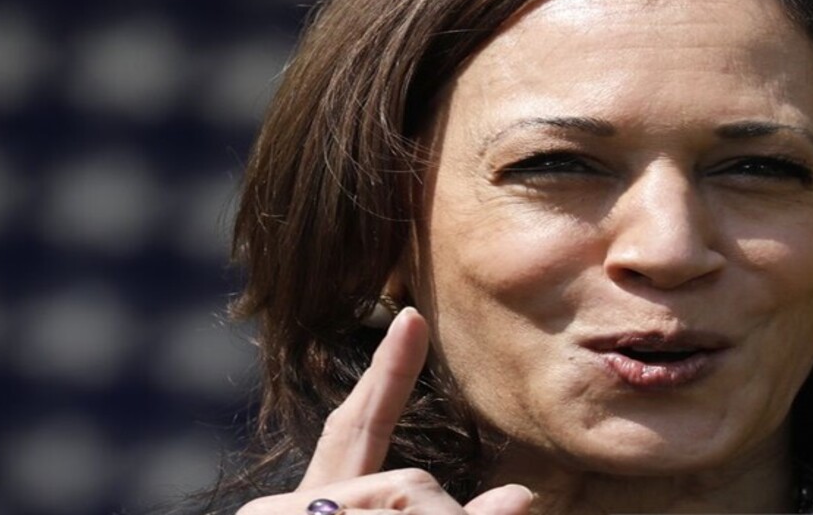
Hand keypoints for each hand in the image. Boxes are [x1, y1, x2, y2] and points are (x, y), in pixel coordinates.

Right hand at [236, 308, 531, 513]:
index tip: (413, 318)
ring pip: (413, 501)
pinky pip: (380, 510)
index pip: (355, 429)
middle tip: (493, 514)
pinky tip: (424, 510)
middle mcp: (290, 508)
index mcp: (319, 505)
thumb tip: (521, 496)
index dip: (389, 375)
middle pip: (409, 485)